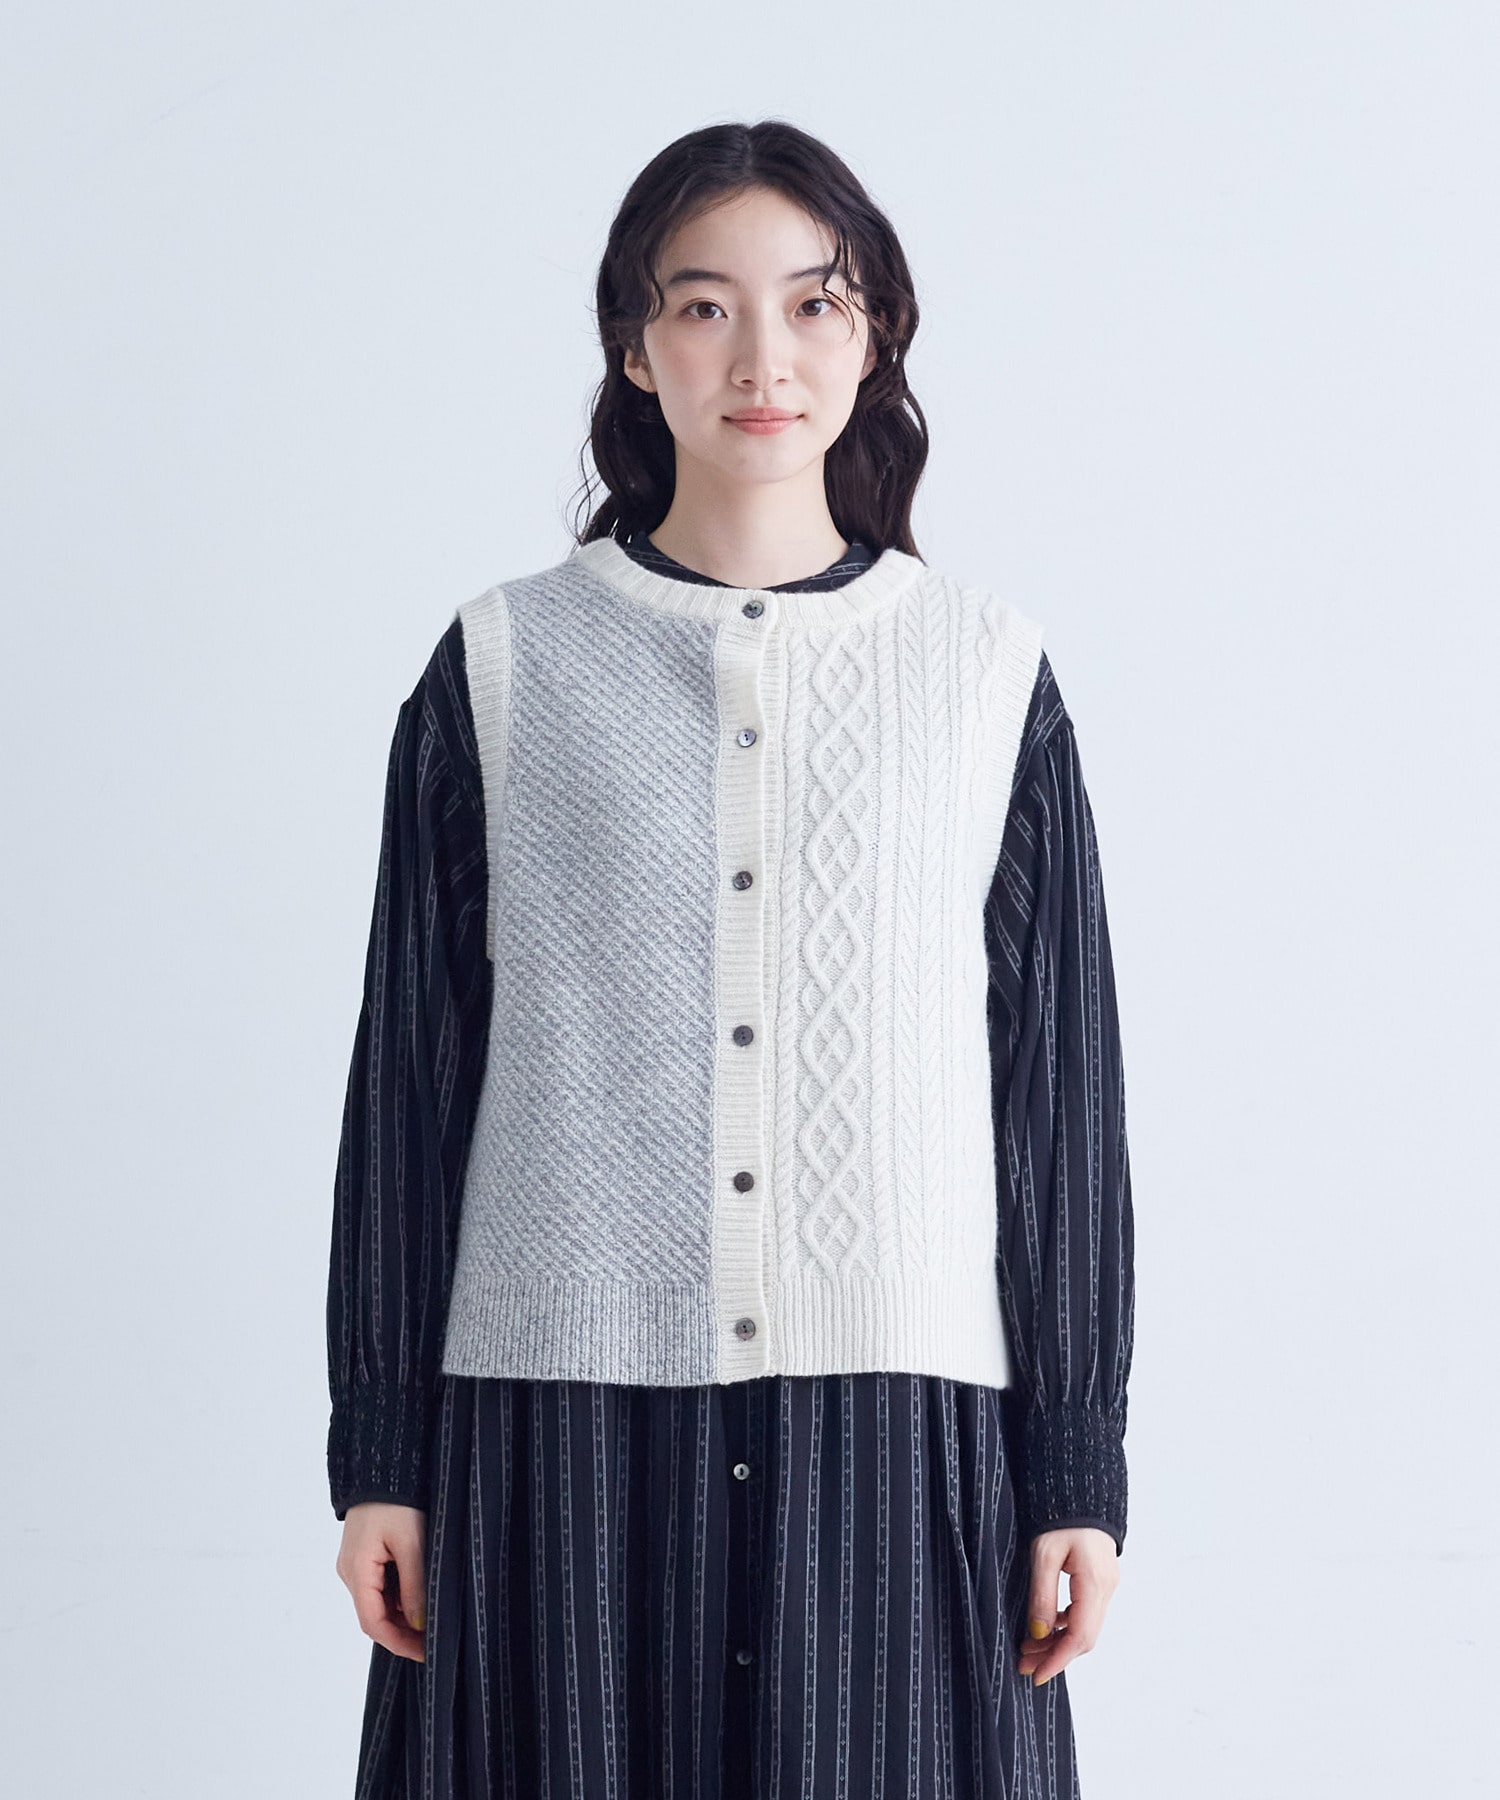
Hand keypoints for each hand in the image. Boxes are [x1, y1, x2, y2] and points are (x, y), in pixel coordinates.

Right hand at [336, 1502, 427, 1661]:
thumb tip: (420, 1624)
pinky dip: (400, 1594)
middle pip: (375, 1615)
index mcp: (356, 1570)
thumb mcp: (412, 1543)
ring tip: (434, 1616)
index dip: (399, 1643)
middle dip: (404, 1631)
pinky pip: (381, 1584)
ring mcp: (356, 1562)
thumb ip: (415, 1585)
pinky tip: (421, 1592)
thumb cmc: (397, 1500)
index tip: (425, 1652)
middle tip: (435, 1638)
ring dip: (404, 1613)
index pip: (373, 1623)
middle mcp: (351, 1571)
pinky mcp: (365, 1553)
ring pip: (379, 1601)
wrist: (385, 1465)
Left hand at [1017, 1526, 1119, 1686]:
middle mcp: (1106, 1588)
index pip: (1080, 1636)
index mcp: (1094, 1582)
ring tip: (1027, 1648)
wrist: (1079, 1490)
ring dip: (1058, 1642)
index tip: (1036, 1675)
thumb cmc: (1059, 1517)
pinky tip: (1044, 1626)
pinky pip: (1085, 1614)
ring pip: (1085, 1628)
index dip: (1058, 1660)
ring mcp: (1106, 1585)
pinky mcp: (1100, 1581)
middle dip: (1054, 1655)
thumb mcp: (1043, 1554)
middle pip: (1084, 1638)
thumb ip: (1042, 1594)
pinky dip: (1064, 1626)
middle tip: (1024, 1664)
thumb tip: (1038, 1633)